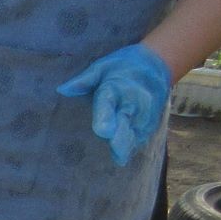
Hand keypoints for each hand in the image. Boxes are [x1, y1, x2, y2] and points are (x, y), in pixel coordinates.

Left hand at [56, 43, 170, 167]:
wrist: (158, 63)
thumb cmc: (123, 66)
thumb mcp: (102, 66)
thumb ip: (84, 80)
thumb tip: (62, 90)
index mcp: (116, 88)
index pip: (109, 104)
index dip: (106, 118)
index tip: (103, 131)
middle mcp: (133, 104)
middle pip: (126, 125)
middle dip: (121, 141)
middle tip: (117, 156)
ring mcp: (143, 115)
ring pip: (133, 136)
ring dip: (125, 146)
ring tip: (118, 157)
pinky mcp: (149, 124)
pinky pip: (138, 139)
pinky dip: (130, 146)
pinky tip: (121, 155)